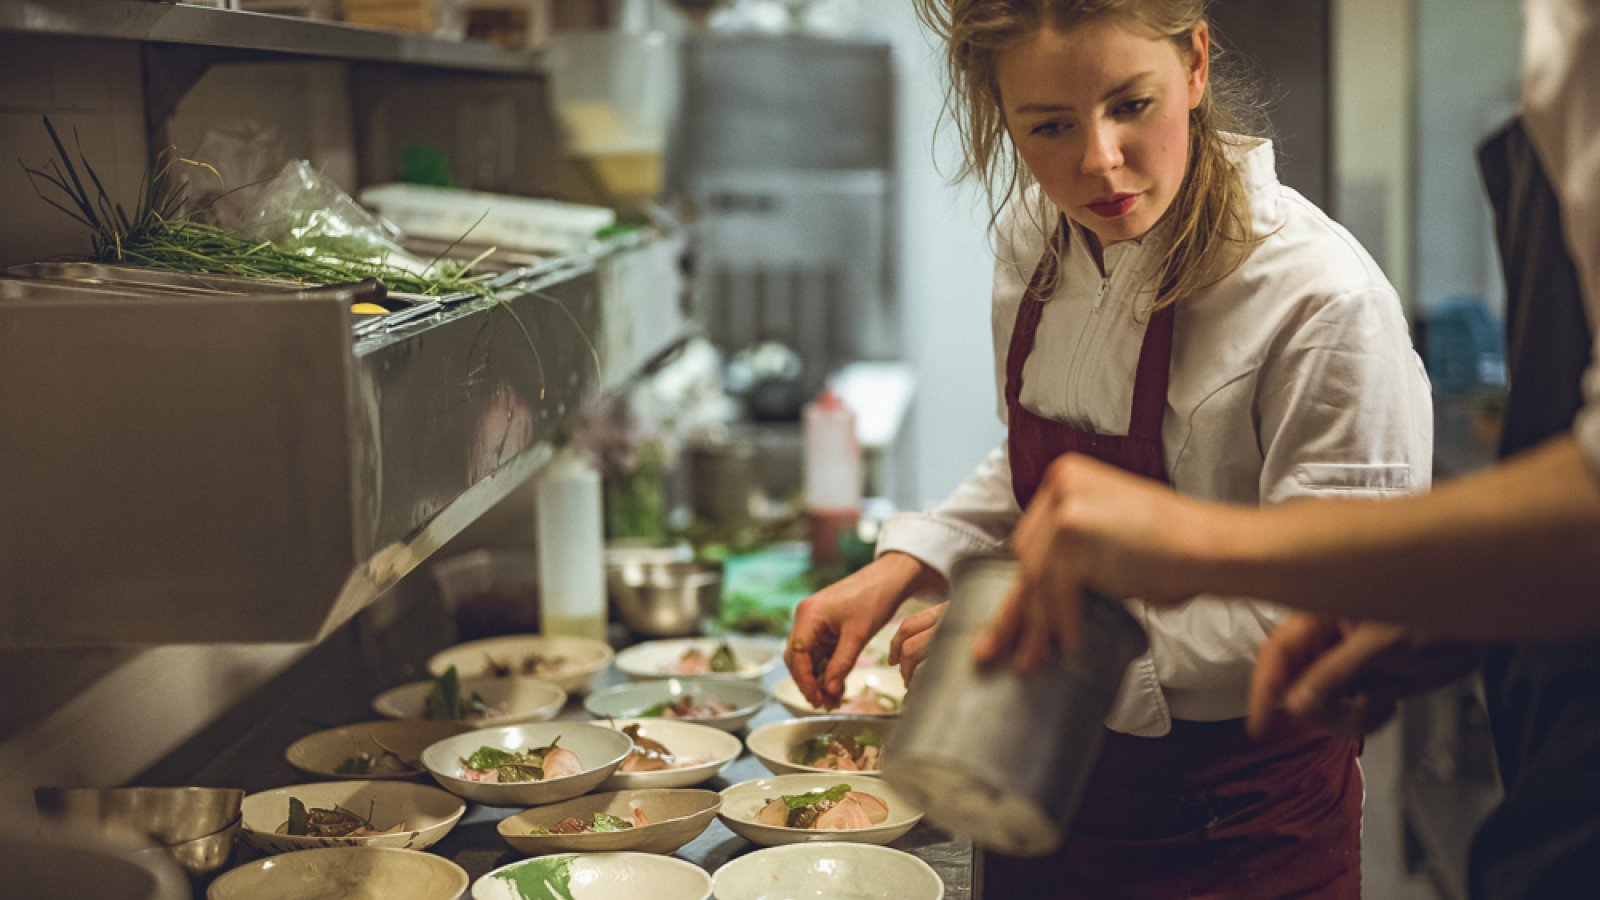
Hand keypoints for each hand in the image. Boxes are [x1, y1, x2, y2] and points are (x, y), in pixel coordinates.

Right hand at [784, 553, 936, 708]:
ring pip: (809, 659)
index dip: (804, 679)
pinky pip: (822, 654)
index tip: (816, 698)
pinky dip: (828, 670)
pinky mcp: (826, 628)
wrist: (889, 579)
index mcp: (808, 615)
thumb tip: (829, 690)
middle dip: (810, 683)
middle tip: (824, 703)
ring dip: (819, 679)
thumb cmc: (873, 598)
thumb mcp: (858, 635)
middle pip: (798, 658)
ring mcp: (816, 623)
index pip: (796, 654)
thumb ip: (841, 663)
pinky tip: (838, 686)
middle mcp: (806, 618)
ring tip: (833, 700)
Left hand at [975, 454, 1203, 671]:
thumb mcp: (1109, 532)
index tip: (1007, 617)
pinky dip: (1064, 625)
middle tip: (1000, 648)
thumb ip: (1073, 549)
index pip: (1031, 539)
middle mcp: (1059, 485)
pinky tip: (1071, 648)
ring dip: (1035, 628)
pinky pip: (1058, 593)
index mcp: (1065, 477)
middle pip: (1027, 559)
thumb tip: (1039, 596)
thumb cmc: (1171, 546)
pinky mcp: (1074, 534)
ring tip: (1030, 662)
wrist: (1209, 544)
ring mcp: (1065, 507)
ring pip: (1037, 580)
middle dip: (1019, 609)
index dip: (1022, 584)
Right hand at [1247, 613, 1480, 738]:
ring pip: (1323, 708)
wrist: (1475, 622)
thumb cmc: (1433, 609)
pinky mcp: (1369, 685)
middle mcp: (1328, 645)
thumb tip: (1297, 703)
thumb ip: (1336, 672)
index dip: (1264, 690)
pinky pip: (1351, 716)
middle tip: (1352, 709)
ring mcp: (1348, 667)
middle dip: (1320, 710)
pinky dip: (1365, 722)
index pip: (1278, 656)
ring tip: (1377, 706)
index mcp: (1319, 620)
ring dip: (1346, 719)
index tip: (1261, 726)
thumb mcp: (1381, 641)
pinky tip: (1386, 709)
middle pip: (1296, 689)